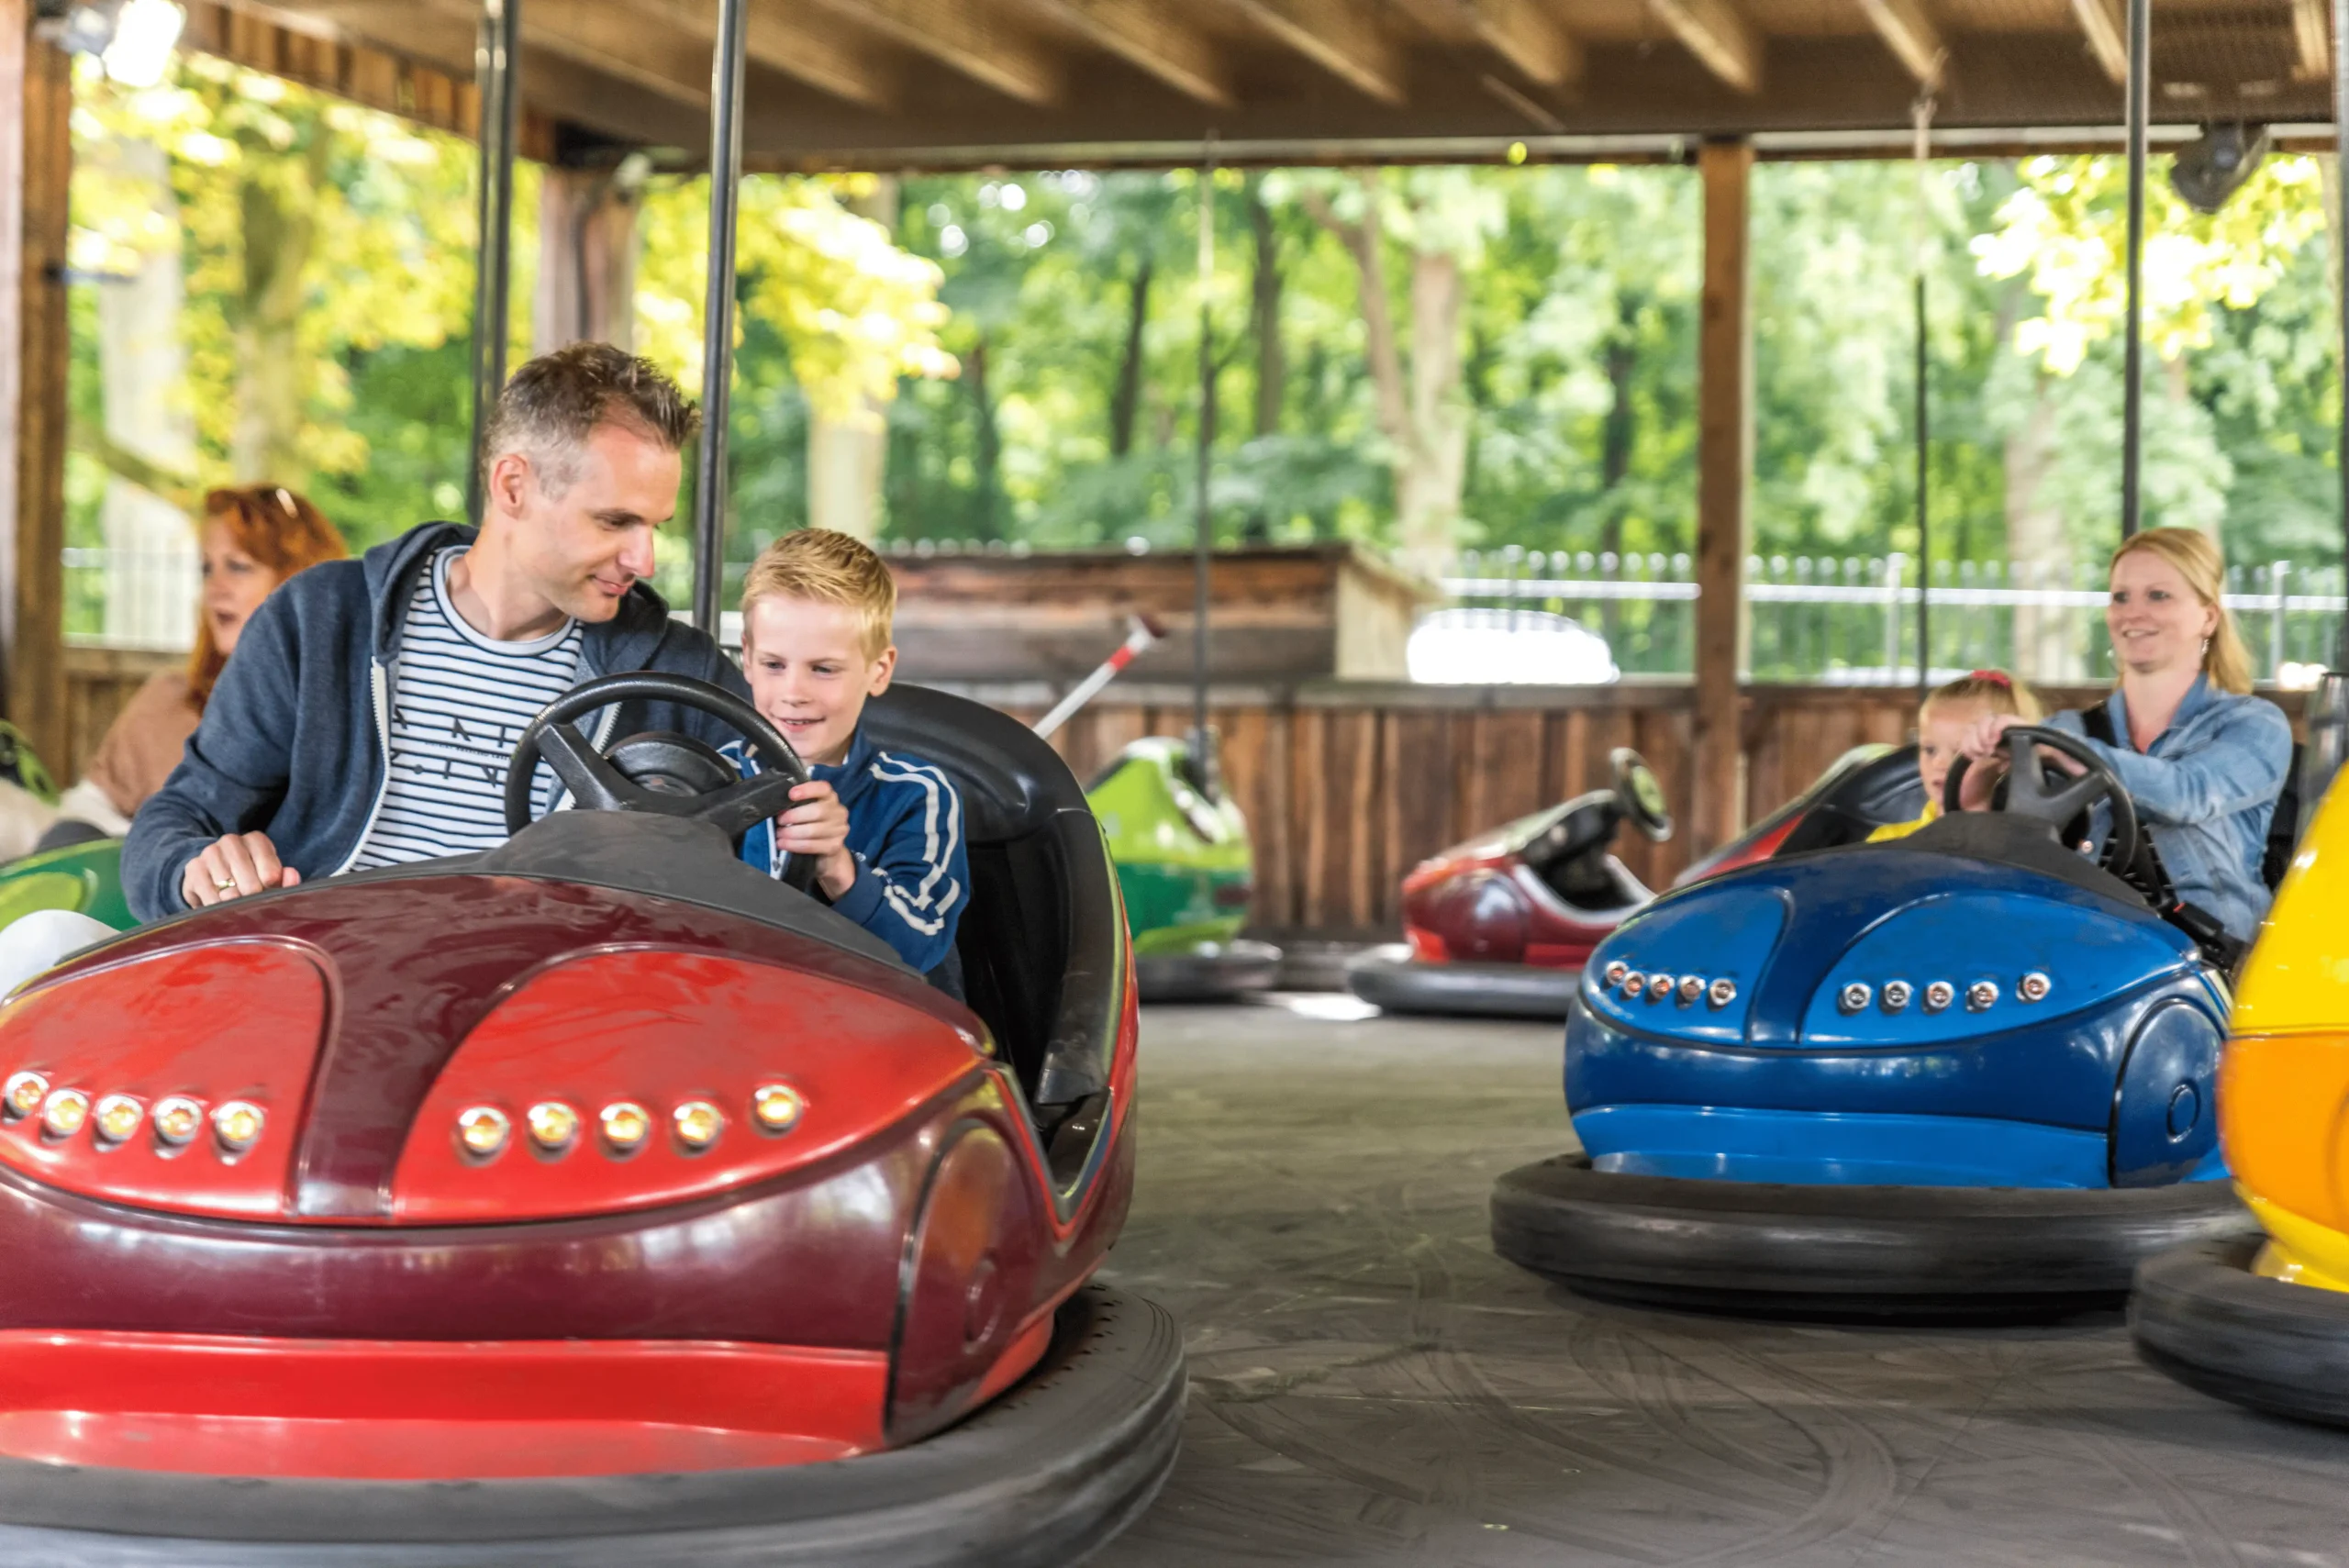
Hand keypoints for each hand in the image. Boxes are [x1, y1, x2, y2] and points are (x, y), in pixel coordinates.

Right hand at [181, 831, 300, 907]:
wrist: (211, 875)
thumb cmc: (250, 877)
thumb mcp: (269, 877)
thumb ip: (285, 880)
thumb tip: (292, 875)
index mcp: (256, 840)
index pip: (271, 872)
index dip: (271, 891)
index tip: (267, 895)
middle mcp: (231, 841)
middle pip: (250, 884)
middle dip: (253, 901)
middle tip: (252, 906)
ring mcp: (210, 853)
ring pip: (229, 892)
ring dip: (235, 906)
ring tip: (237, 907)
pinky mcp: (193, 868)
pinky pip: (210, 897)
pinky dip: (218, 909)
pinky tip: (221, 908)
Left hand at [776, 780, 855, 897]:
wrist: (826, 849)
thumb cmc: (811, 823)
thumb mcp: (806, 809)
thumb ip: (797, 804)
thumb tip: (777, 804)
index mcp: (830, 798)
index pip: (823, 789)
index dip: (808, 790)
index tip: (791, 794)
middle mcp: (839, 812)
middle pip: (818, 811)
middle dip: (794, 816)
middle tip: (780, 821)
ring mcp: (839, 830)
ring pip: (813, 830)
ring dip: (791, 833)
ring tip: (779, 834)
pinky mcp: (834, 846)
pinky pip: (812, 845)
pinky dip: (794, 845)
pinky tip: (783, 844)